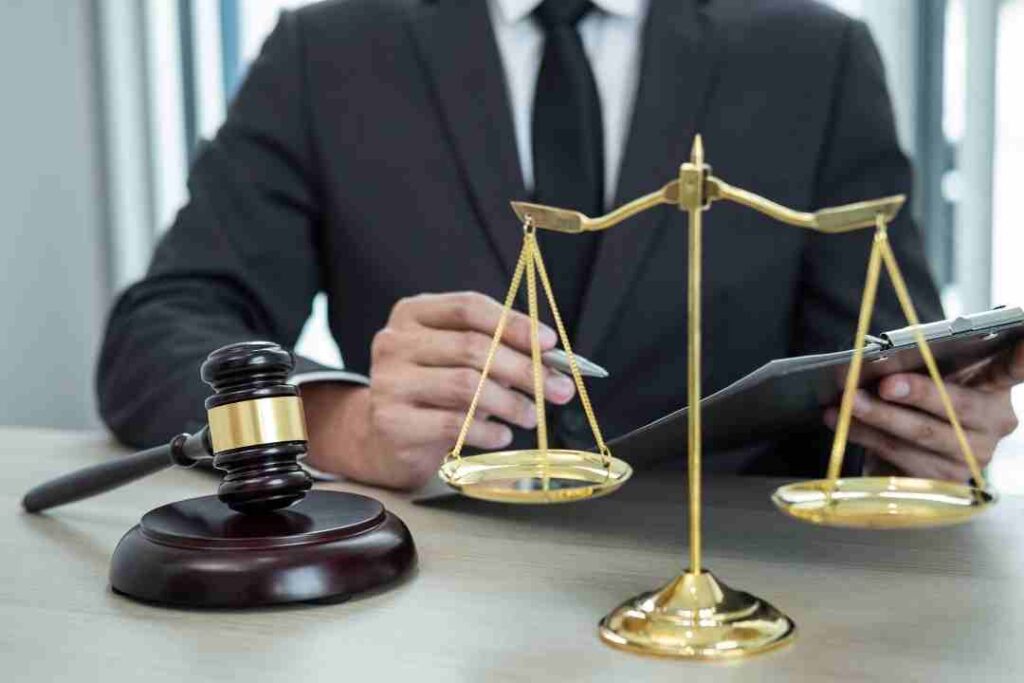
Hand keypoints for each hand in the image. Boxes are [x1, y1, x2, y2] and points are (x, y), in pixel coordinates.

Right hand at [302, 292, 575, 488]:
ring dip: (511, 402)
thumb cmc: (434, 392)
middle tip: (559, 389)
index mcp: (413, 314)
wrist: (385, 437)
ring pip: (466, 385)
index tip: (551, 343)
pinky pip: (451, 423)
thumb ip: (500, 352)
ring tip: (532, 416)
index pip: (469, 307)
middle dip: (526, 369)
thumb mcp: (461, 361)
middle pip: (474, 347)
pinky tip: (502, 435)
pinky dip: (486, 430)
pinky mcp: (390, 420)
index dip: (514, 323)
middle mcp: (395, 341)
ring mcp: (388, 380)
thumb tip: (555, 359)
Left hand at [824, 340, 1023, 480]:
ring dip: (877, 418)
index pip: (1014, 368)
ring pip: (920, 436)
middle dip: (916, 395)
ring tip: (845, 403)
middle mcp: (992, 424)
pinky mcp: (943, 482)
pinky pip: (899, 457)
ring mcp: (971, 457)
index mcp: (995, 387)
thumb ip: (918, 365)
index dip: (1023, 355)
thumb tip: (880, 361)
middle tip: (884, 385)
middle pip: (955, 408)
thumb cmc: (922, 395)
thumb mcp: (928, 375)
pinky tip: (841, 423)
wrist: (913, 443)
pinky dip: (865, 436)